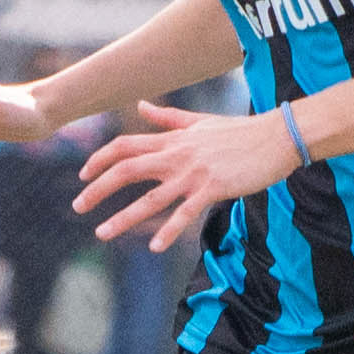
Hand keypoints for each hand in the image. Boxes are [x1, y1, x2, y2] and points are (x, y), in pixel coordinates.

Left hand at [73, 101, 294, 251]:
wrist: (275, 137)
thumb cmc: (239, 132)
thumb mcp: (198, 121)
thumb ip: (166, 117)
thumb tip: (141, 105)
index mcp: (172, 140)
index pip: (125, 146)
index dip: (99, 160)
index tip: (82, 175)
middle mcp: (176, 156)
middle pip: (127, 170)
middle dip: (98, 188)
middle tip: (78, 206)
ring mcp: (193, 174)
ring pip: (150, 198)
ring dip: (123, 217)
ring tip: (101, 234)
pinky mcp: (213, 188)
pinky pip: (185, 213)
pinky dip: (169, 230)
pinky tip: (155, 247)